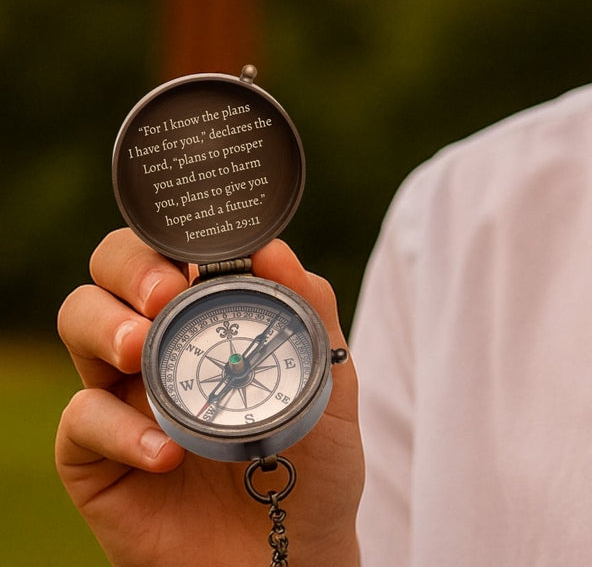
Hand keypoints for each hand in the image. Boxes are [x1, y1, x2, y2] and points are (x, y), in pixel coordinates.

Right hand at [57, 230, 362, 566]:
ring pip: (79, 324)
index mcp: (210, 315)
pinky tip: (164, 450)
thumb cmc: (313, 463)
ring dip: (105, 327)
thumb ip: (312, 310)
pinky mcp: (96, 458)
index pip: (175, 250)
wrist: (295, 555)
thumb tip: (274, 249)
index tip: (200, 248)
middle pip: (110, 273)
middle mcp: (158, 344)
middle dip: (129, 267)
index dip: (175, 236)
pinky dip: (118, 429)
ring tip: (140, 350)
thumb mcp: (332, 380)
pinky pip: (81, 422)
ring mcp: (123, 396)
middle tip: (164, 294)